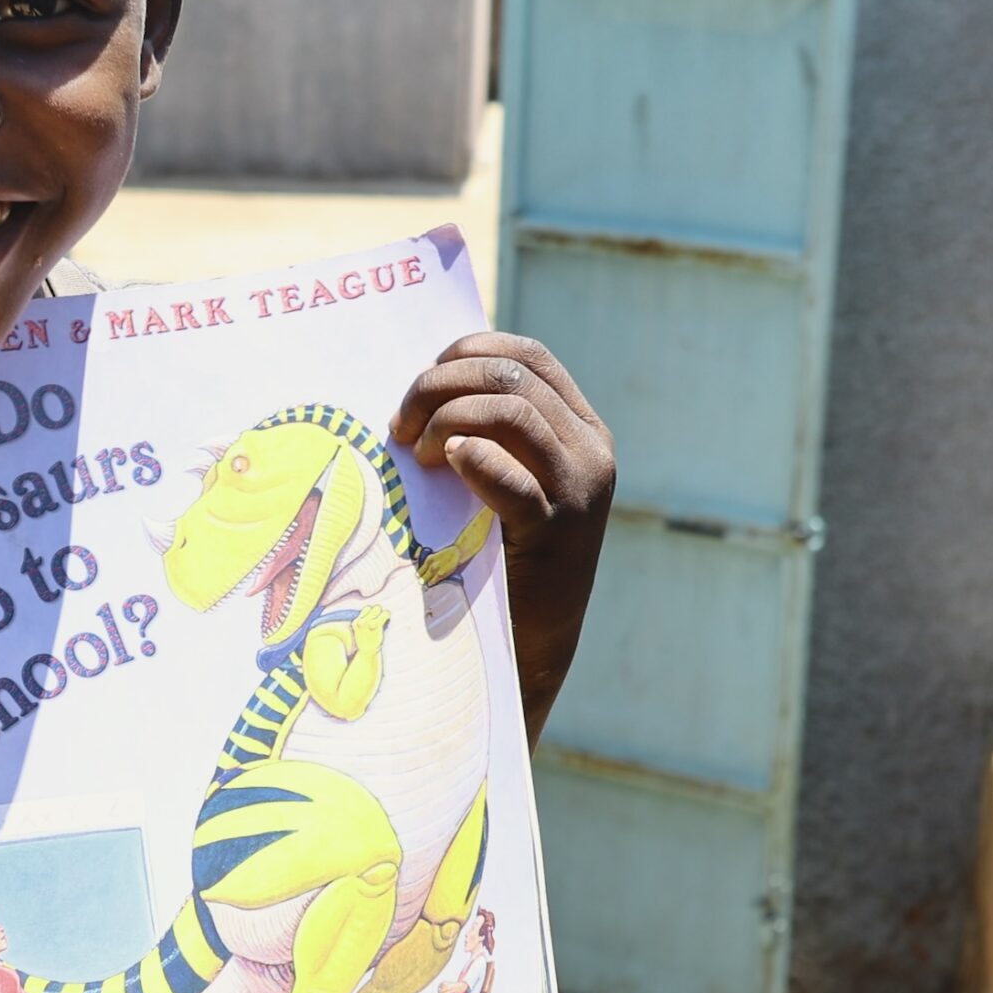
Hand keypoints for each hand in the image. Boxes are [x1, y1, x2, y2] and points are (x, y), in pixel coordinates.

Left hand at [392, 332, 614, 740]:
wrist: (526, 640)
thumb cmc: (495, 550)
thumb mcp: (498, 476)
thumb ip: (481, 428)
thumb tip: (421, 381)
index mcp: (579, 428)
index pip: (527, 356)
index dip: (467, 352)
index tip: (422, 377)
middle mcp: (591, 451)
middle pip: (511, 378)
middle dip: (440, 386)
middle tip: (401, 425)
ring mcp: (580, 490)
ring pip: (511, 412)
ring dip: (448, 419)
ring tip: (417, 456)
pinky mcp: (558, 532)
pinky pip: (513, 476)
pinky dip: (472, 458)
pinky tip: (445, 465)